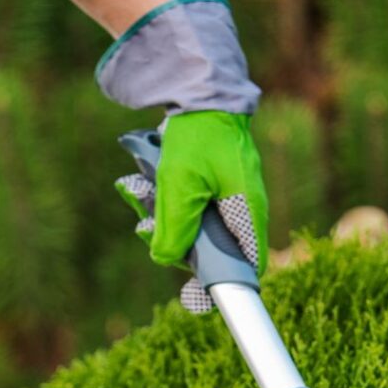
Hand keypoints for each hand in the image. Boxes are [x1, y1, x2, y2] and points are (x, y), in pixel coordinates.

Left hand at [116, 111, 267, 310]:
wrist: (199, 91)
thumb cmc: (197, 138)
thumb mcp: (179, 187)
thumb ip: (174, 230)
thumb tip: (165, 259)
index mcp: (248, 214)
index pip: (247, 268)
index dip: (223, 286)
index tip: (194, 296)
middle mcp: (242, 210)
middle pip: (210, 253)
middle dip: (174, 245)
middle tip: (148, 227)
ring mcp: (226, 198)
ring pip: (192, 230)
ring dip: (160, 219)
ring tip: (139, 192)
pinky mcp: (209, 187)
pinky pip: (185, 209)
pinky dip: (162, 202)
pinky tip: (142, 185)